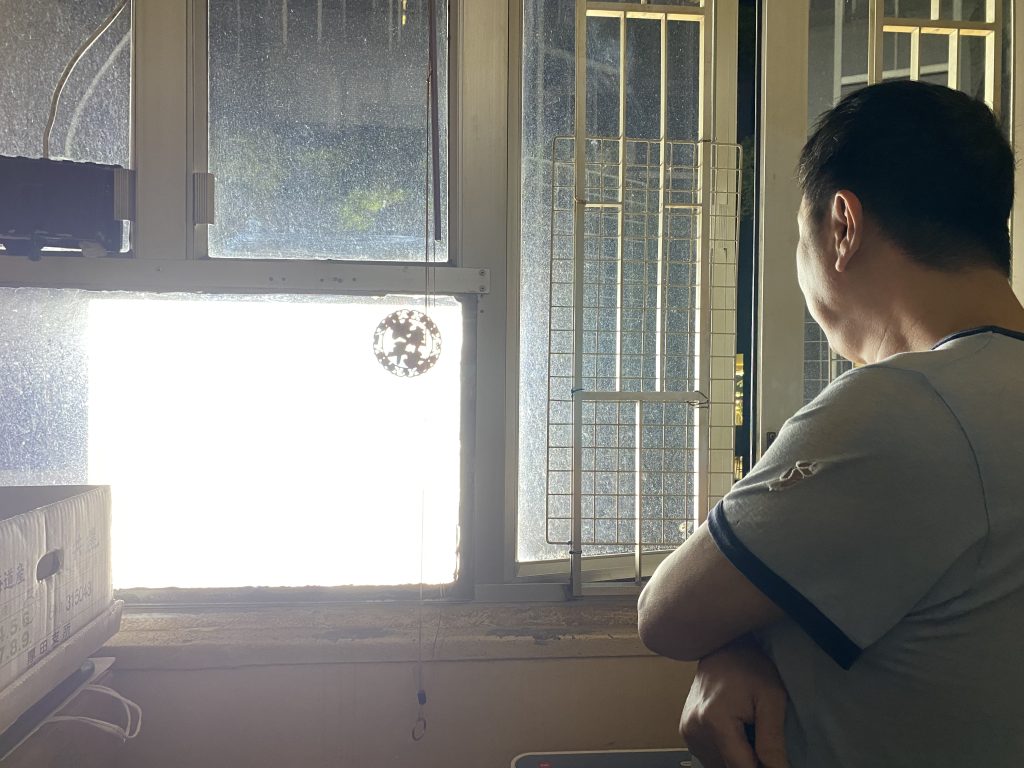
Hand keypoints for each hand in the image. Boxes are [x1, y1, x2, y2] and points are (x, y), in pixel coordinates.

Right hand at [680, 637, 788, 767]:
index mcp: (714, 721)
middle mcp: (694, 729)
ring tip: (750, 735)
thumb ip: (773, 740)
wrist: (723, 647)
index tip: (775, 764)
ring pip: (719, 765)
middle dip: (751, 762)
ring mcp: (687, 731)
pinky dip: (726, 753)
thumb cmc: (749, 666)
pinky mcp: (686, 731)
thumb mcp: (772, 698)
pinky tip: (737, 735)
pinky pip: (710, 756)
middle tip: (763, 742)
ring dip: (738, 759)